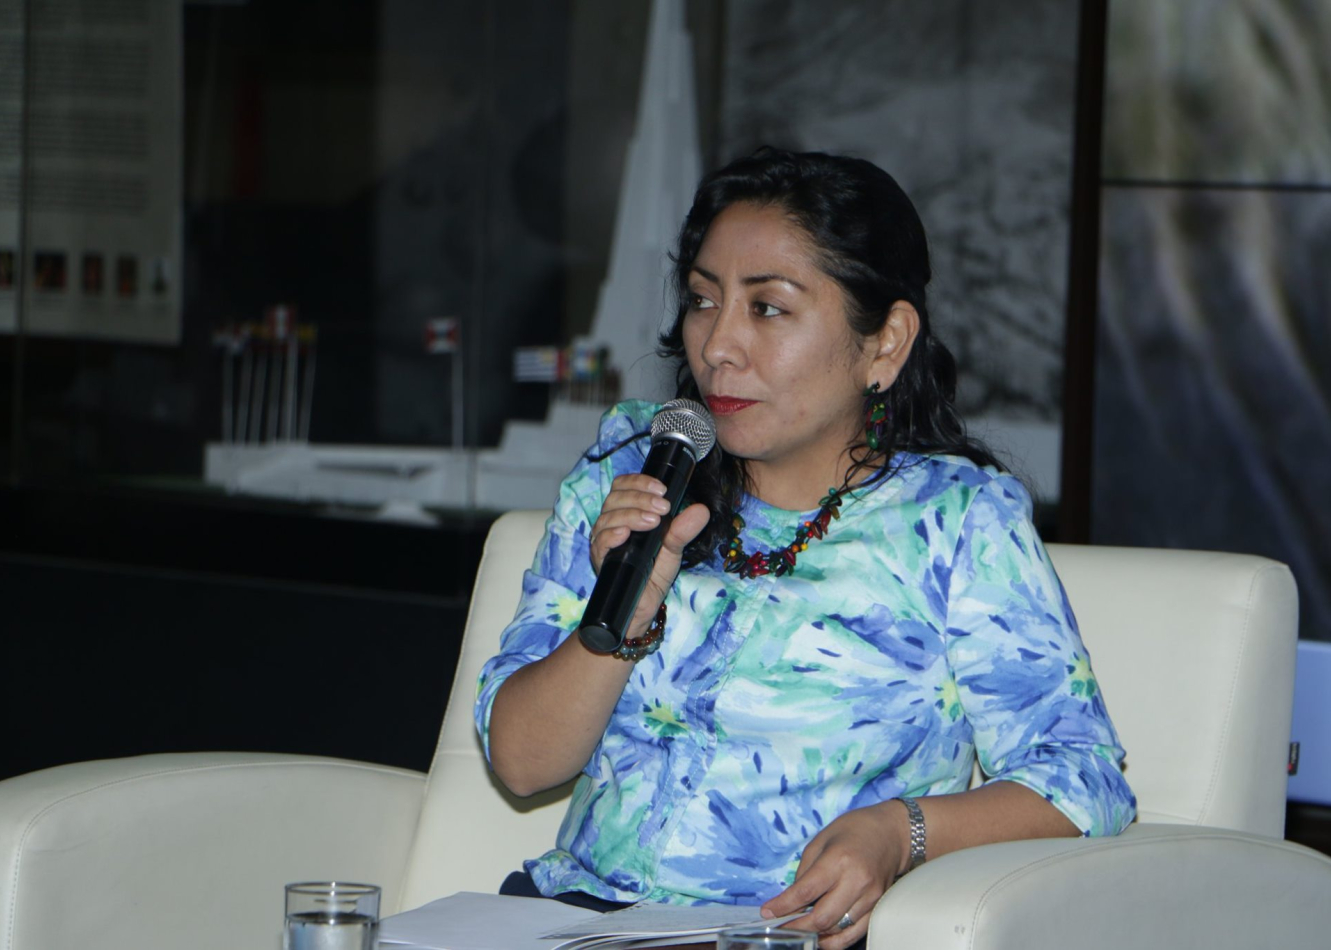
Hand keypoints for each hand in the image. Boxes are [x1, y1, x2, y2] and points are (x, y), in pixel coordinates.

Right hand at [589, 473, 709, 636]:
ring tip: (653, 521)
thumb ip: (683, 529)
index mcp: (626, 513)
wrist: (642, 606)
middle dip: (640, 498)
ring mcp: (603, 541)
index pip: (623, 486)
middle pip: (615, 498)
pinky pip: (599, 542)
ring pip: (608, 517)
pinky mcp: (599, 560)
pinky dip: (611, 535)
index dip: (639, 482)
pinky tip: (625, 534)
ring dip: (631, 515)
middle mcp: (611, 523)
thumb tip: (702, 510)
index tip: (662, 489)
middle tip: (663, 507)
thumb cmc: (653, 574)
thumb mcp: (673, 549)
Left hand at [760, 801, 907, 949]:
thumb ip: (805, 871)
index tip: (767, 912)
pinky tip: (821, 938)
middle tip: (780, 928)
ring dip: (815, 935)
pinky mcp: (878, 907)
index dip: (783, 906)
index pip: (806, 891)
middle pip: (823, 918)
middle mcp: (857, 881)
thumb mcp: (820, 840)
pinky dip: (835, 940)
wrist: (892, 832)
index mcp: (838, 860)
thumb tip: (792, 900)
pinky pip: (855, 934)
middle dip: (797, 927)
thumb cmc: (853, 831)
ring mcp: (871, 898)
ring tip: (798, 931)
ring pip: (838, 930)